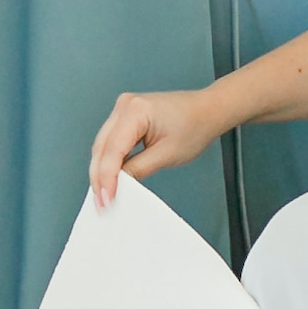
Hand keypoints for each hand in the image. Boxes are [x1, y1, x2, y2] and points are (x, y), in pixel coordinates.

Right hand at [90, 87, 221, 202]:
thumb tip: (119, 185)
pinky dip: (109, 160)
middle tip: (101, 203)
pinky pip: (111, 141)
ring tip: (104, 194)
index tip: (106, 200)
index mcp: (135, 110)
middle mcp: (124, 106)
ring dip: (101, 170)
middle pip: (101, 147)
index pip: (112, 150)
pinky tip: (109, 176)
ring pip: (102, 145)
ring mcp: (123, 109)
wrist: (208, 111)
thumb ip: (138, 169)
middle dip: (99, 177)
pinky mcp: (126, 116)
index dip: (107, 178)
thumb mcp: (167, 154)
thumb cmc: (195, 126)